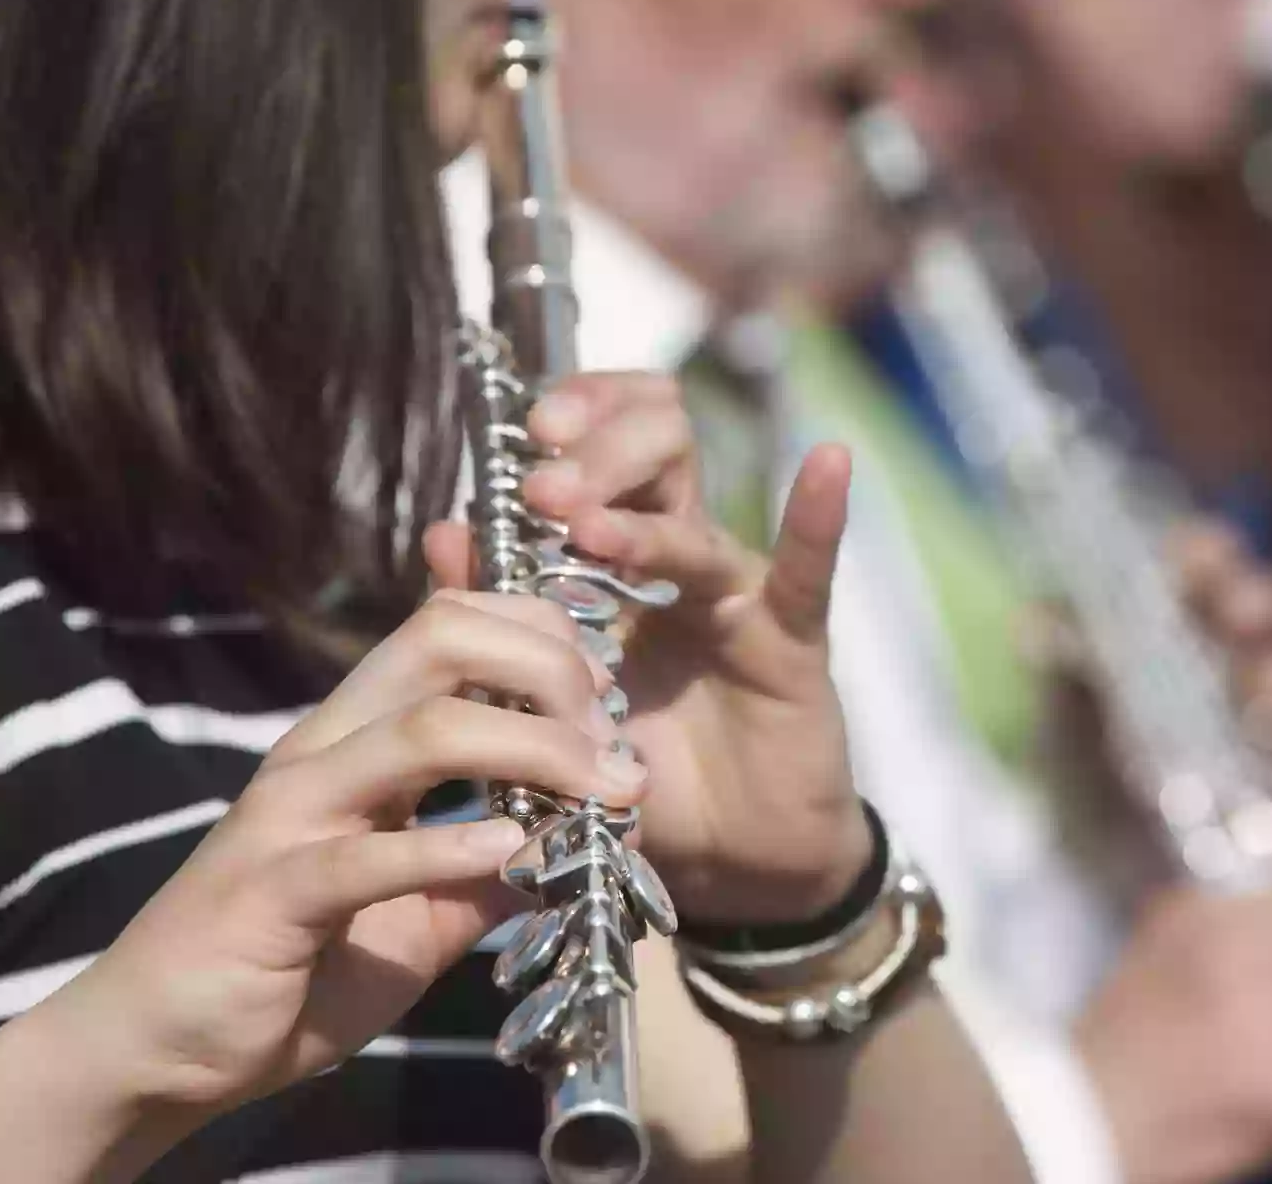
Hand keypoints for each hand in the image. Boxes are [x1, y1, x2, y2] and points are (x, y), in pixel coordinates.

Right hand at [40, 591, 645, 1117]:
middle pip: (442, 640)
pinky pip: (367, 854)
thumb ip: (491, 865)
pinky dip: (447, 846)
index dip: (542, 637)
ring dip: (534, 749)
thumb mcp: (421, 911)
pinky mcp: (271, 892)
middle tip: (611, 737)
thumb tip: (583, 833)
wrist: (156, 1050)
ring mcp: (291, 814)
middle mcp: (322, 752)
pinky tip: (512, 851)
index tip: (606, 699)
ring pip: (421, 730)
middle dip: (549, 667)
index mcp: (355, 738)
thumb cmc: (290, 971)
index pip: (451, 626)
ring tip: (600, 790)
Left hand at [424, 370, 869, 926]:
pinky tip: (828, 463)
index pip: (606, 441)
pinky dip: (816, 517)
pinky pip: (805, 574)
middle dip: (594, 451)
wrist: (730, 858)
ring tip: (581, 526)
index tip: (523, 428)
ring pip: (693, 514)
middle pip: (655, 450)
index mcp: (621, 557)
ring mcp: (737, 593)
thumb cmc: (640, 769)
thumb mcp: (555, 696)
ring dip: (635, 508)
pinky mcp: (789, 642)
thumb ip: (501, 618)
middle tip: (540, 483)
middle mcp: (683, 556)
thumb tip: (442, 530)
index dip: (575, 413)